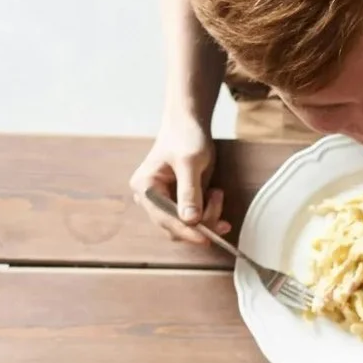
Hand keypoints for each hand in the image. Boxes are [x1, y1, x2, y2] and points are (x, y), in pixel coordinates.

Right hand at [130, 114, 228, 245]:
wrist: (189, 125)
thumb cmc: (186, 138)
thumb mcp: (190, 163)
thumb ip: (189, 192)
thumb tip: (190, 220)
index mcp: (145, 187)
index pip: (165, 219)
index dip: (187, 231)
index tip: (207, 238)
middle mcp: (149, 198)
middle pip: (175, 227)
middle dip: (200, 222)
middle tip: (218, 200)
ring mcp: (162, 202)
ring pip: (185, 226)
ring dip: (206, 217)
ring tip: (217, 193)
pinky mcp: (176, 202)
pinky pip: (192, 219)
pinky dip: (207, 215)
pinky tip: (215, 198)